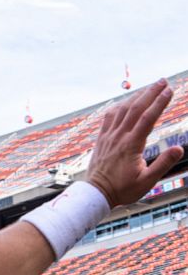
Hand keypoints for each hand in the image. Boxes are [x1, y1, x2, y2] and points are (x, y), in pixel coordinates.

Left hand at [87, 80, 182, 207]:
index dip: (159, 102)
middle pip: (135, 109)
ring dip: (136, 97)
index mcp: (131, 145)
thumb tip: (179, 148)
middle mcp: (119, 137)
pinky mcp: (101, 139)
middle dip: (150, 92)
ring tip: (149, 88)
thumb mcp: (147, 181)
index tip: (170, 90)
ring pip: (122, 110)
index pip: (147, 118)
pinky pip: (109, 117)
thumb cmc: (122, 190)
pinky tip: (125, 103)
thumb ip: (163, 164)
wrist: (96, 194)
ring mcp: (108, 137)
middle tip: (163, 81)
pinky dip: (119, 106)